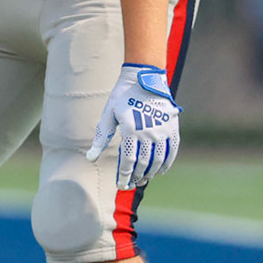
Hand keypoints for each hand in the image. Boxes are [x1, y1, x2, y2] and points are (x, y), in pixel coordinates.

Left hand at [85, 63, 181, 189]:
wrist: (144, 77)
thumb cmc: (123, 97)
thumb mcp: (108, 115)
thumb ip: (101, 138)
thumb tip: (90, 158)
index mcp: (131, 130)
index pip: (128, 161)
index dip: (124, 176)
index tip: (121, 185)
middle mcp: (148, 132)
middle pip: (143, 163)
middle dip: (136, 176)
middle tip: (131, 183)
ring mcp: (162, 130)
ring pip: (158, 160)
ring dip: (151, 173)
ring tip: (143, 179)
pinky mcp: (172, 127)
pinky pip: (172, 151)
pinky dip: (167, 163)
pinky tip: (160, 171)